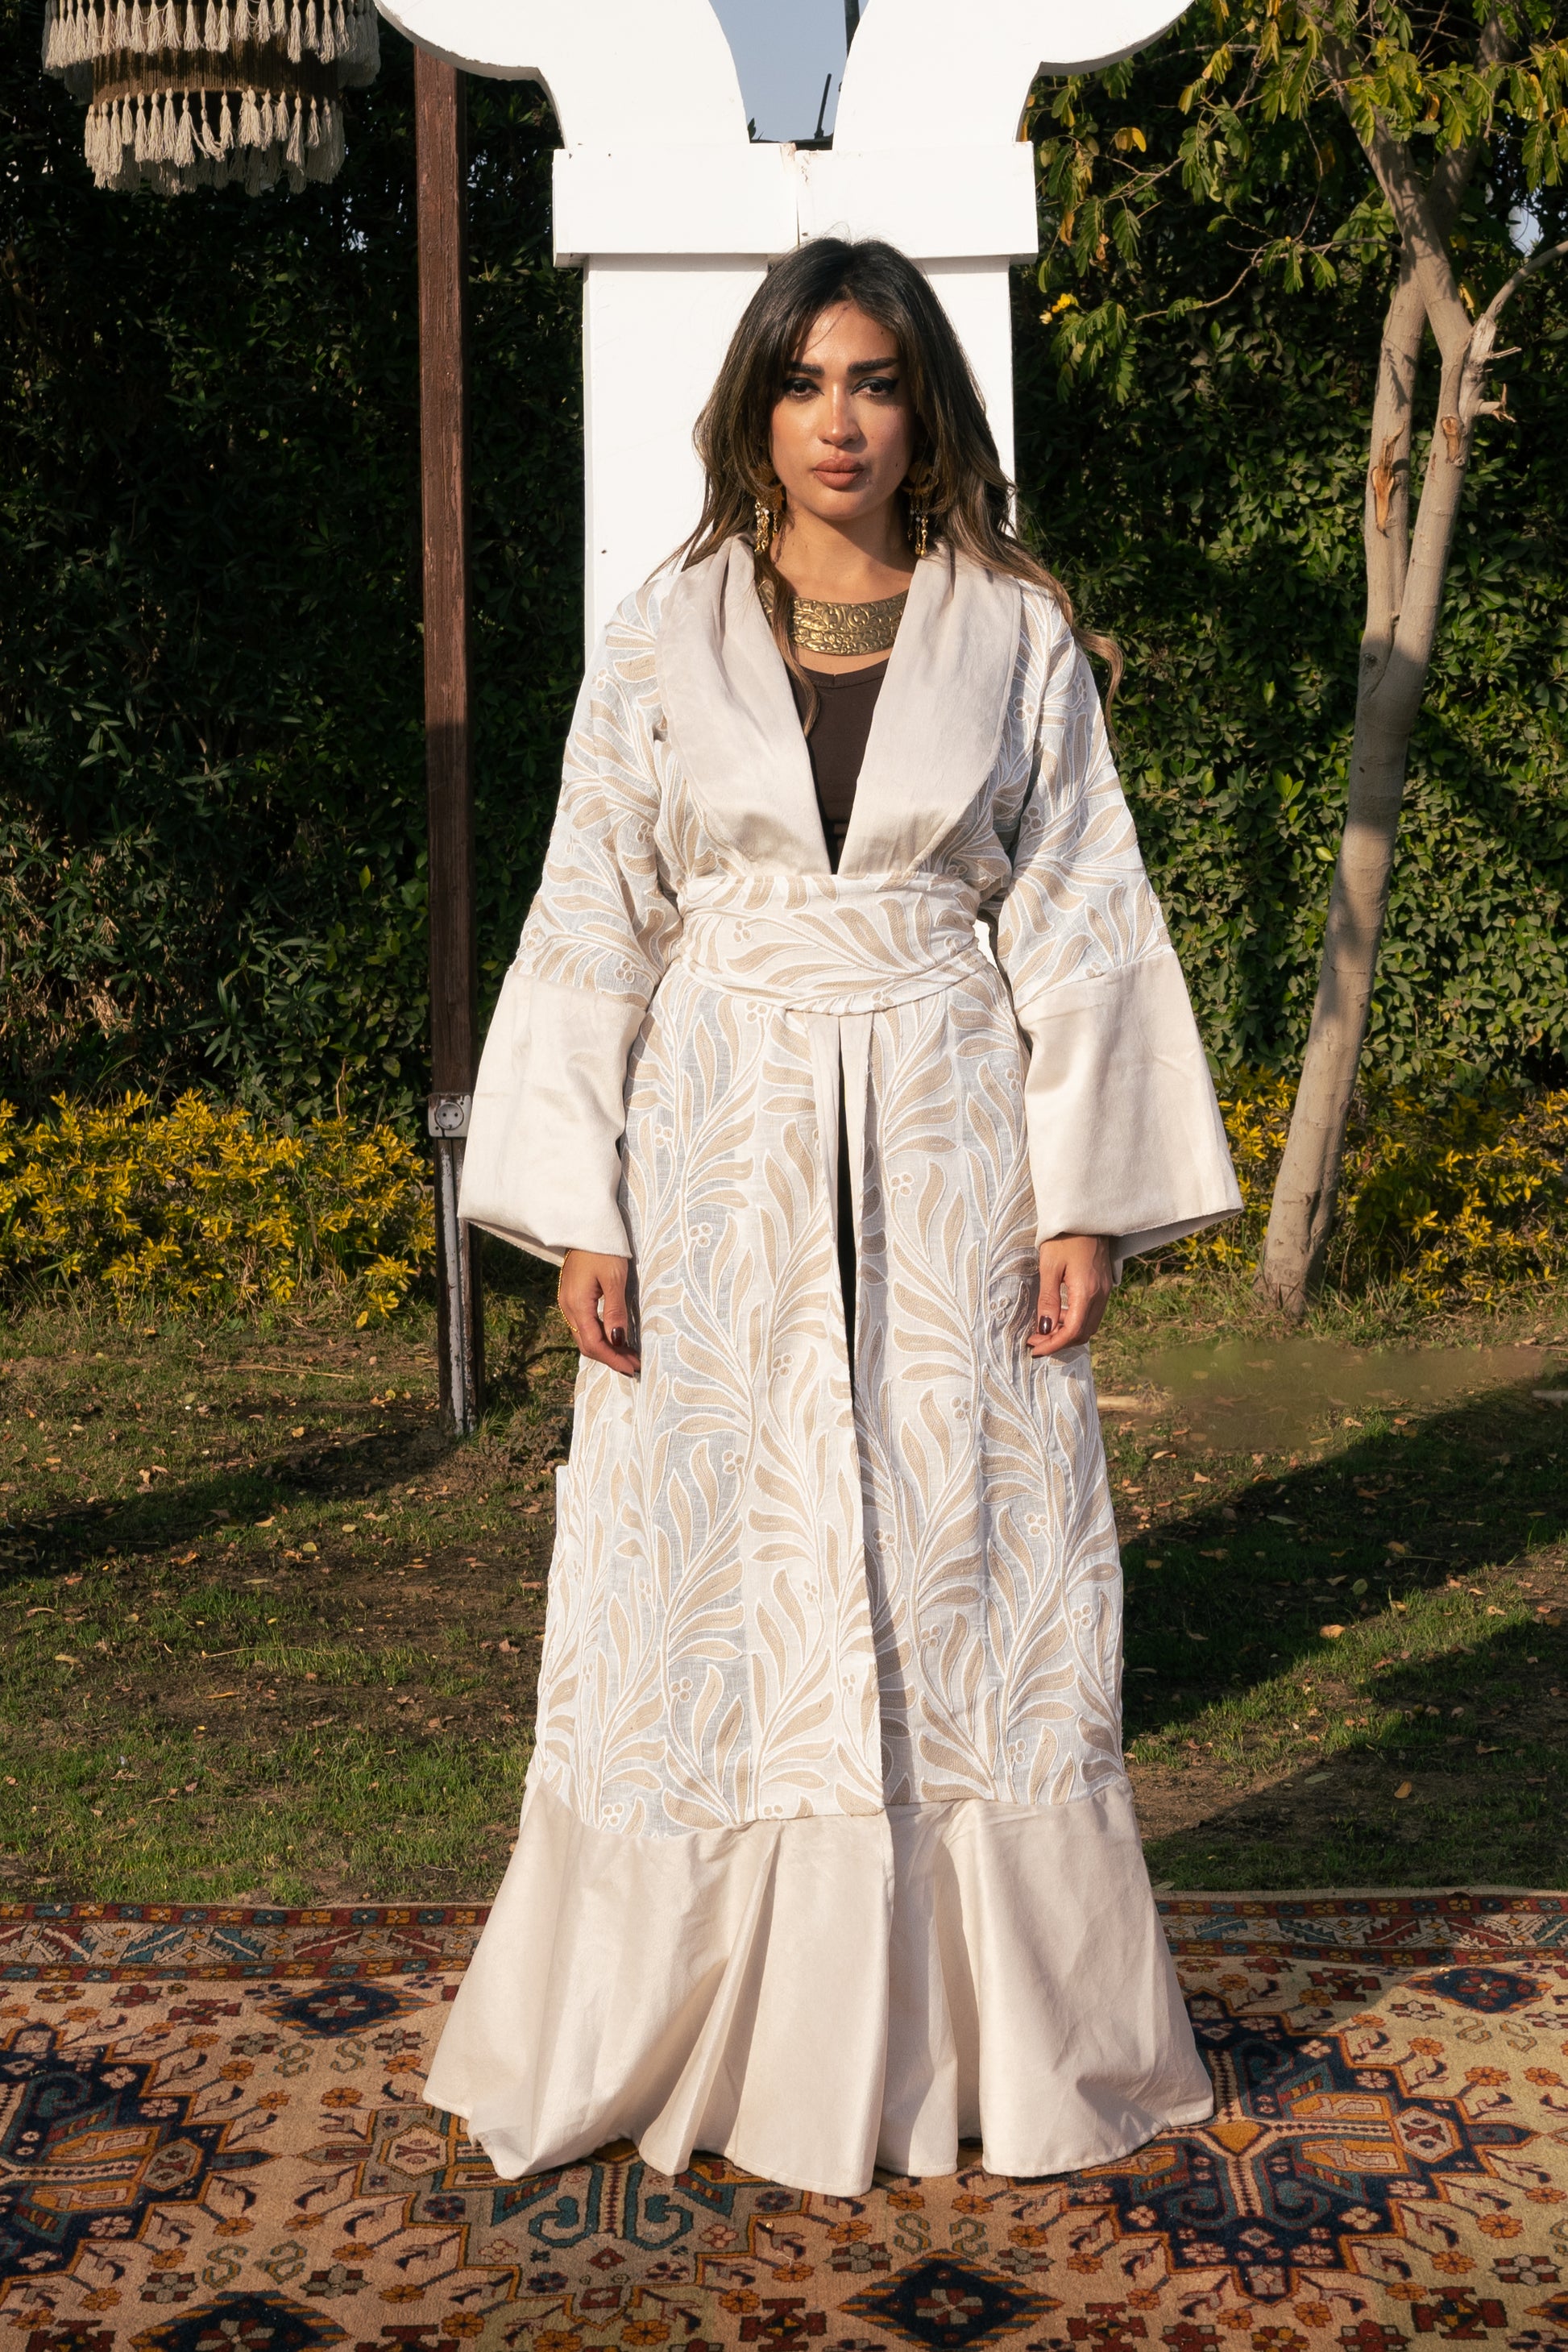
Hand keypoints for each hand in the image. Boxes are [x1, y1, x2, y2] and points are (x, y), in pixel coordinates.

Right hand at [558, 1250, 640, 1375]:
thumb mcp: (614, 1279)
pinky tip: (615, 1337)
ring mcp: (568, 1303)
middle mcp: (568, 1307)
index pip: (594, 1343)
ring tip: (628, 1354)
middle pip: (587, 1344)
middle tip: (634, 1364)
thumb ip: (615, 1311)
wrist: (586, 1226)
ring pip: (585, 1336)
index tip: (632, 1367)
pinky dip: (600, 1335)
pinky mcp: (573, 1297)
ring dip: (606, 1348)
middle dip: (610, 1357)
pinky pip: (584, 1325)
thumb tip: (617, 1341)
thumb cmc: (603, 1249)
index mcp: (577, 1305)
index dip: (613, 1359)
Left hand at [1027, 1233, 1111, 1358]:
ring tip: (1044, 1328)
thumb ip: (1048, 1300)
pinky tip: (1058, 1314)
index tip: (1034, 1349)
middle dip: (1059, 1342)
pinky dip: (1074, 1320)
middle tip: (1036, 1340)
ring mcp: (1105, 1291)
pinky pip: (1091, 1313)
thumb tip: (1045, 1329)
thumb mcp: (1049, 1266)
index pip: (1073, 1331)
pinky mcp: (1103, 1286)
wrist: (1087, 1215)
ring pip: (1089, 1325)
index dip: (1053, 1345)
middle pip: (1083, 1333)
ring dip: (1067, 1332)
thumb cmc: (1064, 1237)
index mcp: (1087, 1291)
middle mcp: (1100, 1295)